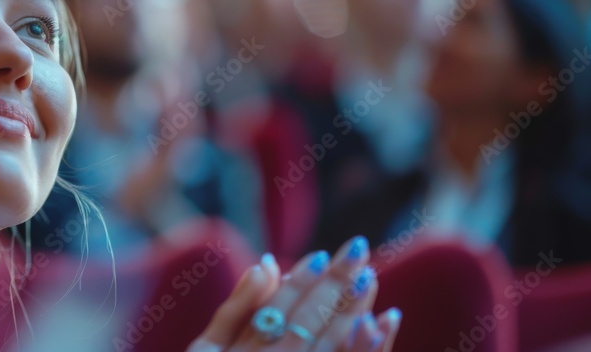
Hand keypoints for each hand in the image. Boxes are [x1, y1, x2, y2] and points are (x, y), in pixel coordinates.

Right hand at [187, 236, 401, 351]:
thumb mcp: (207, 350)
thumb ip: (236, 307)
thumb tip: (266, 263)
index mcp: (245, 351)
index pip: (279, 307)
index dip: (301, 281)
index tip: (321, 256)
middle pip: (311, 319)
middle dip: (336, 283)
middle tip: (357, 249)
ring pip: (331, 342)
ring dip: (354, 309)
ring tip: (370, 278)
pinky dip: (366, 345)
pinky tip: (383, 321)